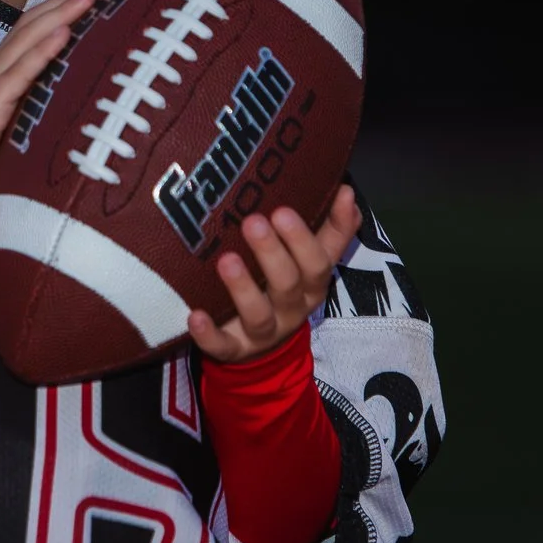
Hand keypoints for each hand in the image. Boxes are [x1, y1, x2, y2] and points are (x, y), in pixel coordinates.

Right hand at [0, 0, 108, 209]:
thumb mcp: (14, 129)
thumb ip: (34, 109)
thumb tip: (72, 105)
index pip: (32, 31)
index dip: (61, 9)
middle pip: (33, 25)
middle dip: (68, 1)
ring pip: (27, 40)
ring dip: (61, 14)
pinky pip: (19, 74)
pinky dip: (42, 51)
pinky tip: (64, 33)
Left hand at [188, 185, 361, 364]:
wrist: (268, 349)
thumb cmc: (285, 287)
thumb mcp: (312, 261)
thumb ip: (333, 230)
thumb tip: (346, 191)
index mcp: (311, 285)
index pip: (317, 263)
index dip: (303, 239)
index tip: (283, 210)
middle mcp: (291, 309)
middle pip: (287, 284)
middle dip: (271, 253)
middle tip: (253, 222)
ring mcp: (263, 332)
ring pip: (258, 314)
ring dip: (243, 288)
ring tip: (226, 260)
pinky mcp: (234, 350)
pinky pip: (223, 346)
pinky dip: (209, 334)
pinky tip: (195, 316)